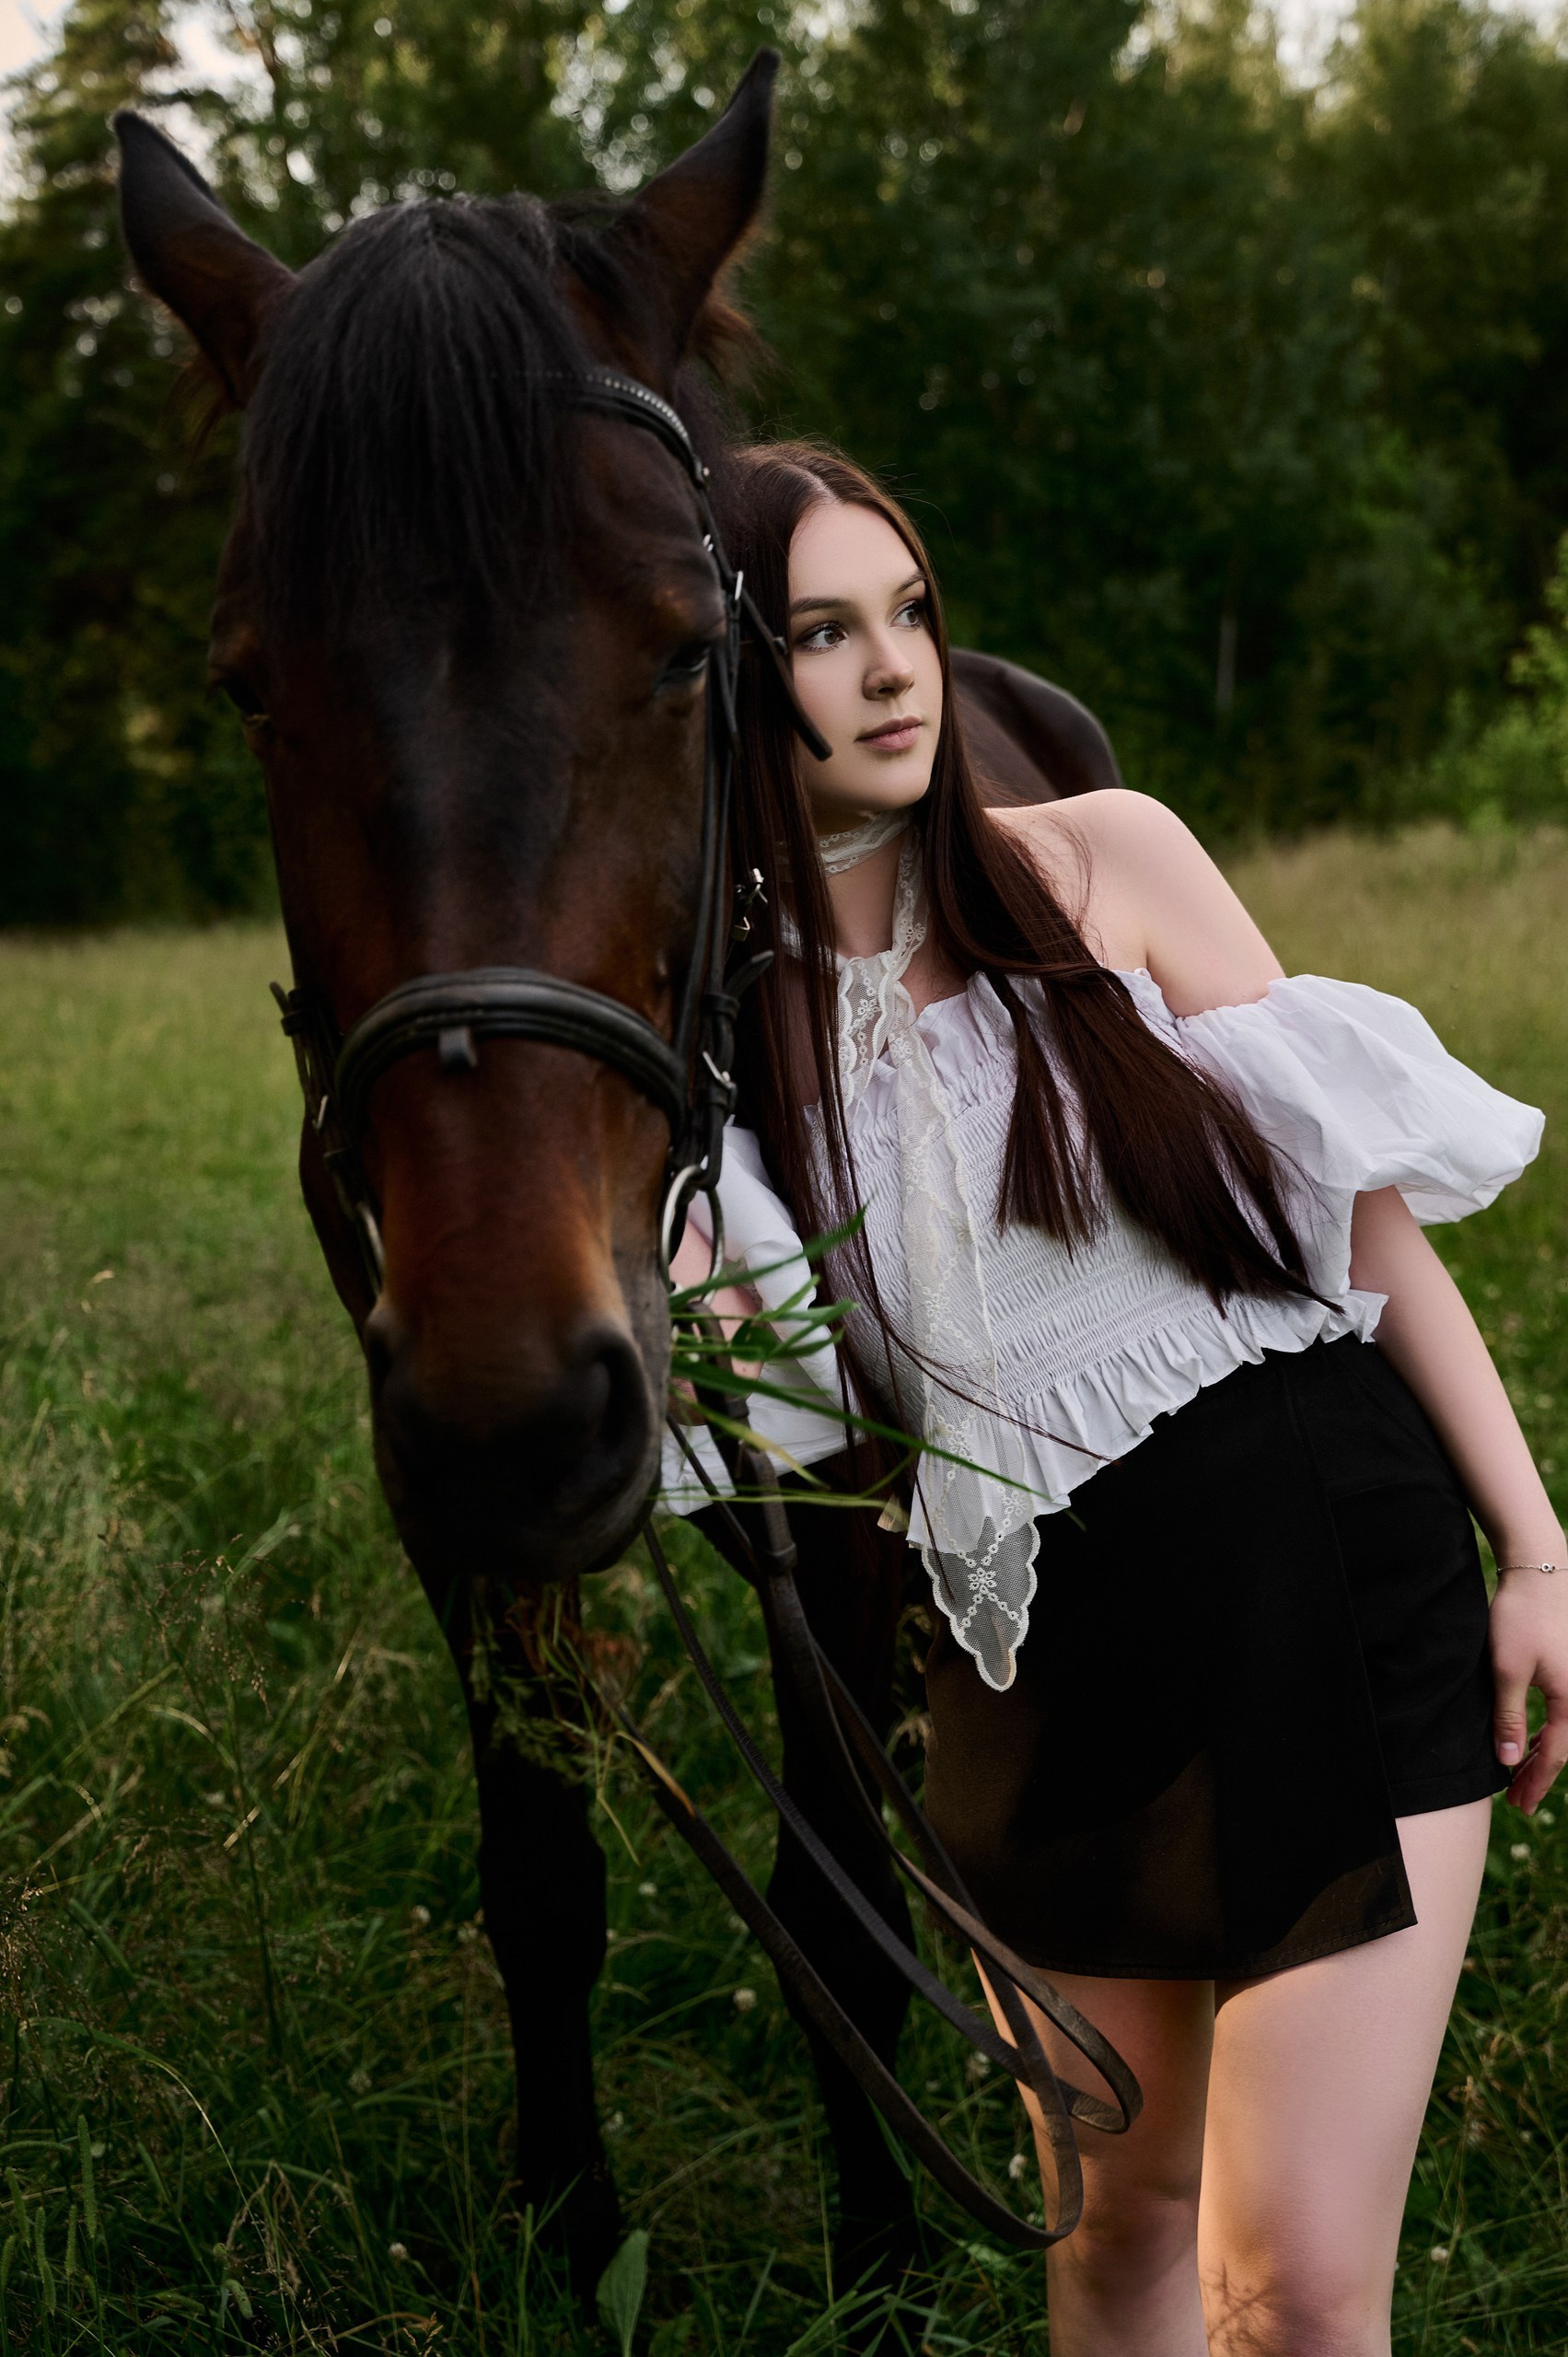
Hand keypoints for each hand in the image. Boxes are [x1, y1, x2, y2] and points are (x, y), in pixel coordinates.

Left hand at [1489, 1554, 1567, 1811]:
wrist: (1539, 1573)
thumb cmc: (1521, 1618)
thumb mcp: (1506, 1670)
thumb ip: (1509, 1718)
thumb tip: (1509, 1762)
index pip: (1556, 1755)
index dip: (1535, 1782)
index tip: (1517, 1803)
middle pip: (1566, 1749)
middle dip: (1541, 1775)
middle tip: (1517, 1800)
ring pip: (1567, 1733)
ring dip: (1545, 1755)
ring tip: (1520, 1777)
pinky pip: (1566, 1715)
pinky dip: (1550, 1734)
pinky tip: (1534, 1742)